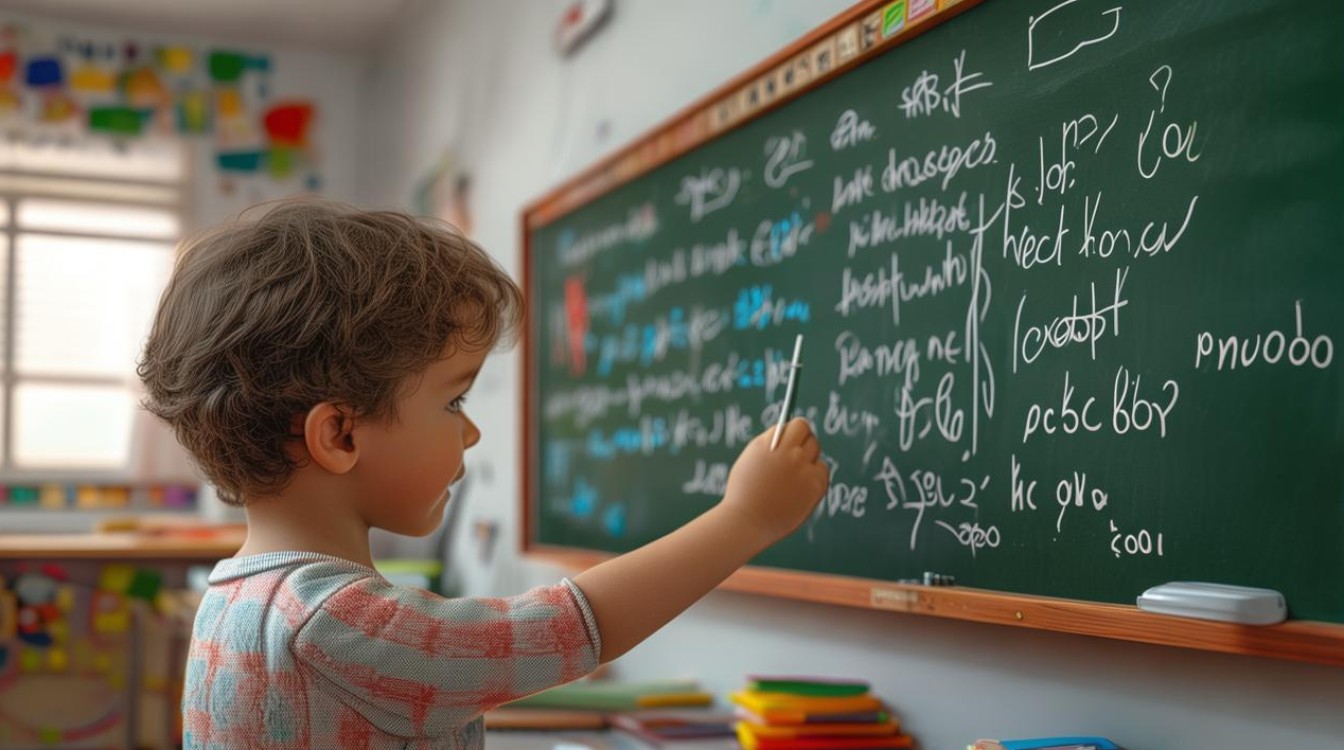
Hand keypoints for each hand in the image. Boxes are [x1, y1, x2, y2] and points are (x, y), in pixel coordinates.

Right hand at [719, 418, 828, 545]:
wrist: (746, 522)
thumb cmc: (744, 492)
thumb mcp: (752, 458)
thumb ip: (771, 443)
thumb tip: (788, 433)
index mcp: (772, 443)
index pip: (799, 424)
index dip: (797, 433)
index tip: (794, 440)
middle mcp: (790, 453)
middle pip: (811, 437)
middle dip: (804, 446)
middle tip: (795, 460)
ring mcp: (804, 469)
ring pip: (817, 455)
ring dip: (809, 462)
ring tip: (794, 478)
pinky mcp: (816, 486)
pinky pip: (822, 473)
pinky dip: (815, 479)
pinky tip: (801, 489)